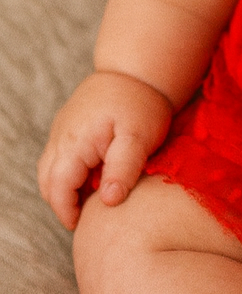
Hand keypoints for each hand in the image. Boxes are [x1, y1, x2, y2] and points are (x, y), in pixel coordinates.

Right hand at [37, 70, 173, 229]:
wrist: (138, 68)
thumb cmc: (142, 103)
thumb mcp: (138, 138)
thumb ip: (123, 169)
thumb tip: (107, 201)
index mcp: (74, 143)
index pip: (57, 189)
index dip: (66, 211)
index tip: (82, 225)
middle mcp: (61, 136)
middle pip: (48, 182)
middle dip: (61, 202)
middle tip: (86, 215)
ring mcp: (62, 128)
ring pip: (50, 168)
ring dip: (64, 187)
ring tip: (91, 196)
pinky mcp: (69, 123)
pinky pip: (59, 154)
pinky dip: (68, 171)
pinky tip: (94, 173)